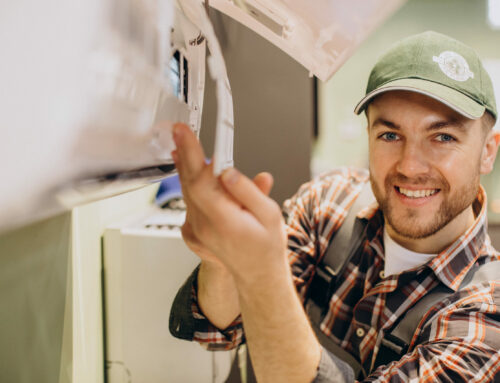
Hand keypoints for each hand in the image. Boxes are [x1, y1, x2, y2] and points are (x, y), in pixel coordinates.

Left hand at [172, 123, 287, 283]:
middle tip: (180, 132)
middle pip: (189, 183)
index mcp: (224, 220)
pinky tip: (193, 174)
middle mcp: (205, 226)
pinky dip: (190, 184)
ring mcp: (196, 230)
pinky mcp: (193, 231)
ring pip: (186, 191)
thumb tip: (228, 172)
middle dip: (184, 153)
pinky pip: (188, 202)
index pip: (201, 181)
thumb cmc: (266, 245)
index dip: (191, 154)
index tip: (185, 134)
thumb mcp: (269, 215)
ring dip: (186, 167)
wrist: (258, 274)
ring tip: (184, 146)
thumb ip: (248, 191)